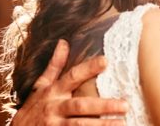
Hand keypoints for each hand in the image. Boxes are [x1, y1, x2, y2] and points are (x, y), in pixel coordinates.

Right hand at [12, 40, 127, 125]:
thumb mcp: (40, 86)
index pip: (72, 76)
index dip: (88, 68)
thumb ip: (54, 66)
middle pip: (81, 105)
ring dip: (101, 125)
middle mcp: (55, 108)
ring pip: (80, 125)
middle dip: (103, 105)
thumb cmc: (33, 108)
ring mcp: (55, 125)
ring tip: (122, 123)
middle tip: (125, 105)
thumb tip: (63, 41)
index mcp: (53, 91)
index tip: (106, 60)